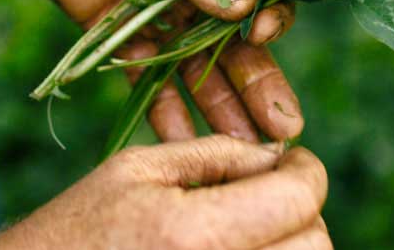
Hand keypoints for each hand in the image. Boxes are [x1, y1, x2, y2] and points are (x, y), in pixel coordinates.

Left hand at [0, 0, 302, 140]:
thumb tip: (243, 7)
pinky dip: (164, 108)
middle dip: (260, 84)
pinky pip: (146, 76)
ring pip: (197, 67)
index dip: (270, 17)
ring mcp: (159, 10)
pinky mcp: (120, 30)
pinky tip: (182, 142)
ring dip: (221, 107)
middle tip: (283, 131)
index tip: (263, 34)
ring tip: (245, 151)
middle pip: (237, 42)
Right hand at [0, 136, 330, 249]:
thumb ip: (215, 155)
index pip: (299, 199)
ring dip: (291, 244)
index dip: (306, 170)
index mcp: (197, 234)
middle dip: (302, 211)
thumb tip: (276, 154)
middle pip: (315, 245)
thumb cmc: (79, 227)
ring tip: (252, 225)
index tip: (292, 160)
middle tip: (271, 194)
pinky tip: (236, 247)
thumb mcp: (139, 169)